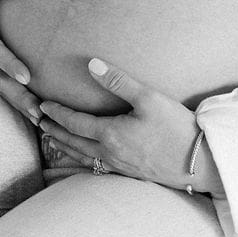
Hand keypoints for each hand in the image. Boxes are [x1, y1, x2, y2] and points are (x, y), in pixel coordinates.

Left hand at [38, 58, 221, 194]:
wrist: (198, 161)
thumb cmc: (175, 127)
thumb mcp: (148, 97)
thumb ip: (118, 80)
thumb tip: (92, 64)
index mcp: (110, 134)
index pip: (75, 123)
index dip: (57, 114)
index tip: (43, 105)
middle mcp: (109, 153)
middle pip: (73, 142)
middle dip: (55, 131)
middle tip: (40, 122)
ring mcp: (119, 166)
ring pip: (82, 157)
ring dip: (64, 146)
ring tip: (53, 139)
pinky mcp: (129, 172)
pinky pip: (96, 166)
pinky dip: (81, 158)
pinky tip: (85, 156)